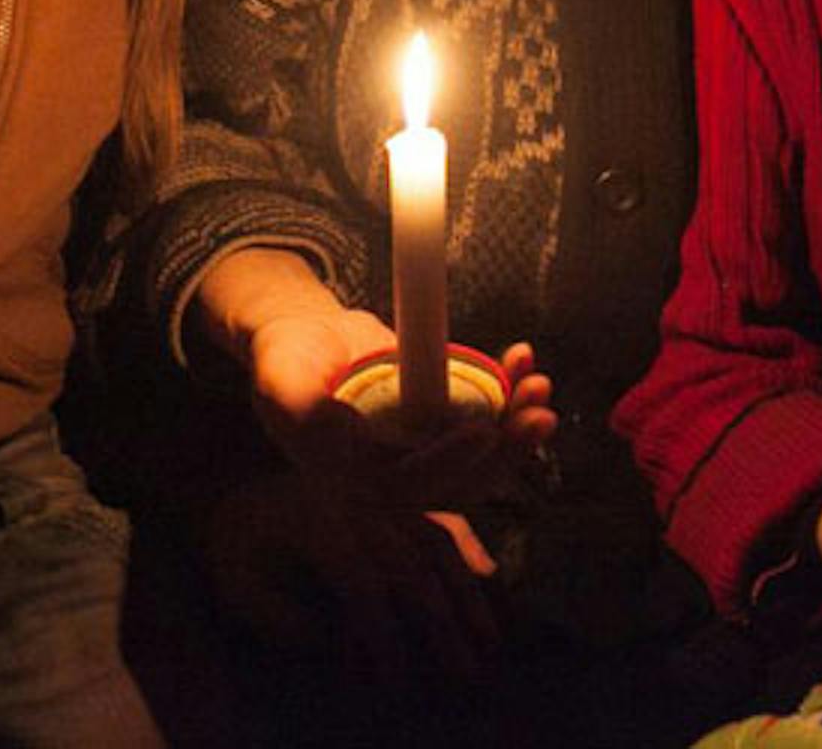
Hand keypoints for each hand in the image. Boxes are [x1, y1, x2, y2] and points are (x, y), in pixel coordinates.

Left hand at [198, 464, 502, 680]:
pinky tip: (488, 579)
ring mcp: (376, 495)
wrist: (236, 488)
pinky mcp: (391, 497)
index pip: (358, 580)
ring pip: (433, 540)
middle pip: (407, 563)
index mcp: (310, 522)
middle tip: (466, 676)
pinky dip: (466, 550)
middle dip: (440, 622)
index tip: (396, 682)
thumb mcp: (243, 591)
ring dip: (464, 592)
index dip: (380, 633)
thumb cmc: (239, 553)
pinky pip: (436, 520)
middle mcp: (351, 502)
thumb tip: (347, 646)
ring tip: (489, 643)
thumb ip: (292, 621)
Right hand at [248, 306, 555, 508]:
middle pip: (463, 480)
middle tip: (540, 415)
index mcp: (356, 478)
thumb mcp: (281, 380)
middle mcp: (397, 472)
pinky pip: (488, 414)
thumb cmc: (285, 357)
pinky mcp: (444, 417)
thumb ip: (305, 406)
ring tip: (540, 385)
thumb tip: (337, 430)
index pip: (408, 485)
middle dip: (506, 451)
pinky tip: (521, 357)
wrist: (307, 336)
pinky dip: (510, 389)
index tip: (481, 432)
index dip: (446, 464)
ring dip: (518, 424)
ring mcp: (425, 445)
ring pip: (484, 453)